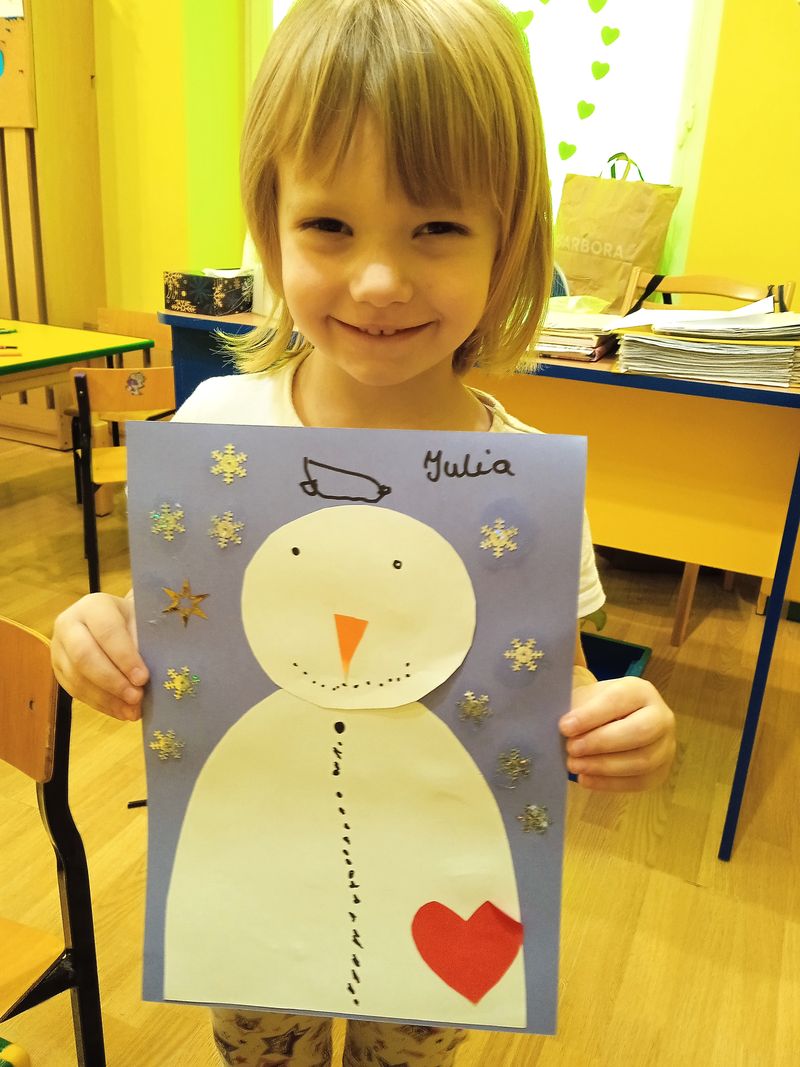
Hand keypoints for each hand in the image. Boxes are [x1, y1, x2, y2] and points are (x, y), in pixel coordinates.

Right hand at [51, 593, 148, 721]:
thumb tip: (143, 680)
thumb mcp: (142, 623)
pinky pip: (75, 690)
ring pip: (77, 678)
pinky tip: (119, 711)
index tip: (143, 679)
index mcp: (94, 606)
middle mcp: (69, 624)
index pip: (107, 632)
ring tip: (132, 710)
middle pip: (84, 656)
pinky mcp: (58, 669)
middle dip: (112, 681)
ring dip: (107, 698)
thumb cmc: (132, 620)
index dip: (125, 657)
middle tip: (136, 697)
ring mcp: (59, 648)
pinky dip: (100, 704)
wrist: (114, 620)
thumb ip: (142, 645)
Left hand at [559, 676, 675, 791]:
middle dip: (602, 743)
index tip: (564, 727)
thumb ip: (575, 709)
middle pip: (640, 732)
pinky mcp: (660, 771)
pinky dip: (610, 783)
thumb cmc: (595, 707)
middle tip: (571, 749)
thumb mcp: (585, 699)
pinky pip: (639, 782)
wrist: (613, 722)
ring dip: (604, 766)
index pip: (619, 700)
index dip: (591, 715)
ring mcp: (666, 746)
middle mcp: (661, 716)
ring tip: (574, 765)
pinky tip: (586, 779)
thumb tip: (566, 728)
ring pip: (642, 761)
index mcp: (640, 691)